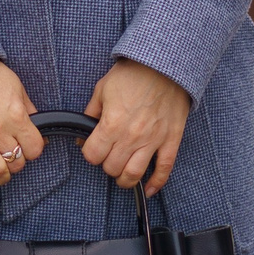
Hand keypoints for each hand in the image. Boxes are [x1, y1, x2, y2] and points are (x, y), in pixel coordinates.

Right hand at [0, 57, 45, 201]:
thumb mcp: (17, 86)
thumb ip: (28, 110)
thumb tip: (37, 128)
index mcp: (14, 116)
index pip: (35, 148)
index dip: (36, 149)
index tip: (32, 146)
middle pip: (17, 161)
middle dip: (20, 161)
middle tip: (16, 154)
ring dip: (3, 176)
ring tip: (3, 173)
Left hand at [82, 59, 189, 194]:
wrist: (165, 64)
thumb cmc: (133, 74)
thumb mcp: (102, 89)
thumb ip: (90, 113)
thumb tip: (82, 136)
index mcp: (112, 123)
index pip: (93, 155)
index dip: (90, 153)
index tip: (93, 148)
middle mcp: (132, 136)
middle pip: (112, 168)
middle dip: (106, 164)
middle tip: (109, 156)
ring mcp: (153, 140)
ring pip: (134, 175)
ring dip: (125, 179)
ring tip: (122, 174)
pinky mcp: (171, 140)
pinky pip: (164, 169)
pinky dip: (156, 184)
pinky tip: (149, 190)